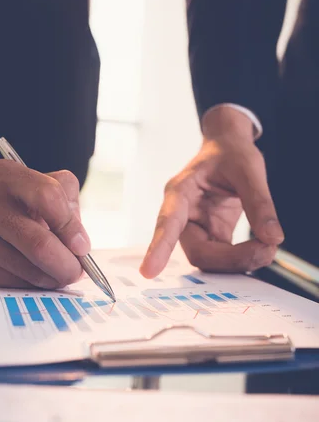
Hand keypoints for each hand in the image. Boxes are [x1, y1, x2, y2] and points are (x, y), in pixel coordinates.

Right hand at [0, 160, 90, 287]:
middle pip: (39, 243)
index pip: (48, 197)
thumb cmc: (18, 206)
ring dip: (53, 277)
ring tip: (58, 272)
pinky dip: (33, 284)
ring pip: (29, 269)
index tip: (82, 246)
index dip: (71, 226)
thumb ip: (67, 206)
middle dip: (67, 264)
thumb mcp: (43, 188)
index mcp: (5, 175)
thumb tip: (79, 245)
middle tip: (77, 271)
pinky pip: (14, 282)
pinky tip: (34, 273)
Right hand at [140, 107, 283, 277]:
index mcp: (180, 192)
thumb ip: (260, 203)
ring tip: (268, 246)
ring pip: (210, 260)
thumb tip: (273, 239)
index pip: (167, 223)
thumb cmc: (230, 153)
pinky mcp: (212, 235)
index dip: (159, 248)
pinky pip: (223, 258)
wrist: (229, 149)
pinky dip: (244, 258)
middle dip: (231, 258)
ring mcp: (197, 228)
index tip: (148, 271)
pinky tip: (262, 249)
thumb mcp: (248, 169)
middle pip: (198, 252)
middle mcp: (183, 215)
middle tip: (267, 249)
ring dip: (239, 261)